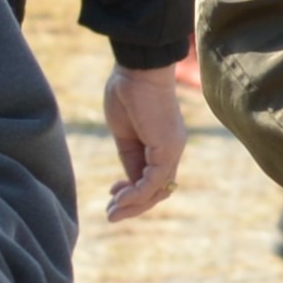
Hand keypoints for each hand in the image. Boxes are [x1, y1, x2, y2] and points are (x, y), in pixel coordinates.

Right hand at [100, 62, 190, 225]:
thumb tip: (128, 183)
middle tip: (111, 214)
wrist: (137, 68)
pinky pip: (153, 181)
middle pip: (158, 190)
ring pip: (157, 191)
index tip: (112, 193)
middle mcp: (172, 149)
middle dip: (133, 205)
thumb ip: (130, 157)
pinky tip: (120, 199)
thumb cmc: (128, 91)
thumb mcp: (125, 133)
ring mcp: (172, 150)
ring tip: (112, 212)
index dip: (133, 193)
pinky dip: (137, 194)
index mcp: (162, 144)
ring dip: (133, 205)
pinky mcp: (167, 148)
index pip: (153, 180)